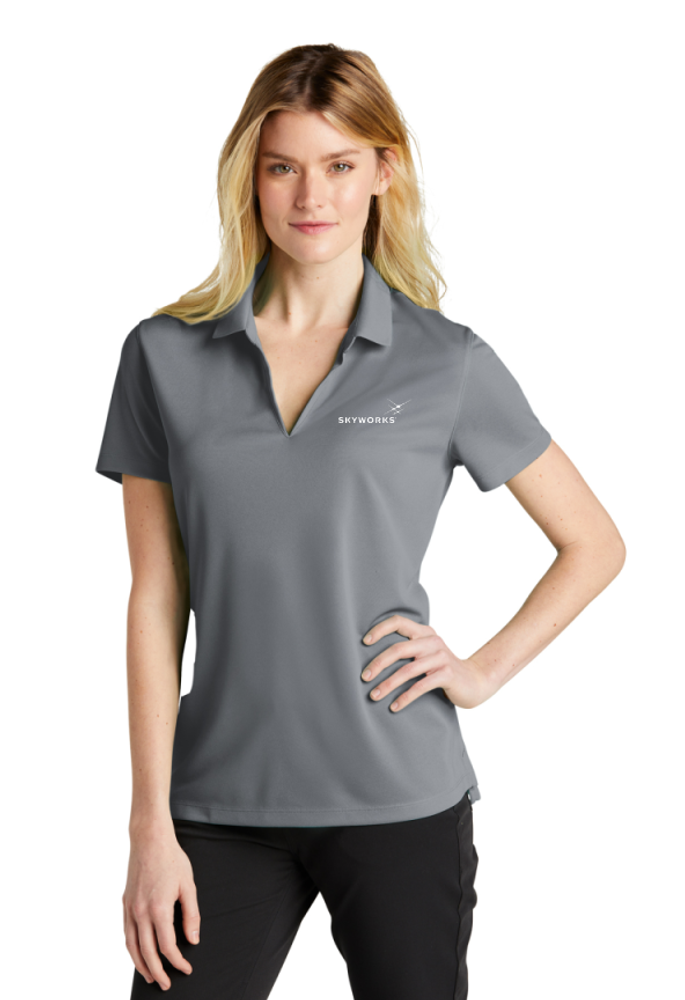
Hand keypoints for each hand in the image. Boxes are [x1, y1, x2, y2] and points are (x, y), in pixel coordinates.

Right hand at [123, 820, 200, 990]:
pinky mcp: (125, 902)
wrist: (149, 839)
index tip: (186, 969)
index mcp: (159, 909)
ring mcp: (130, 908)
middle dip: (158, 972)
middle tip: (166, 984)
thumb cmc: (171, 859)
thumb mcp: (188, 885)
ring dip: (140, 965)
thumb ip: (191, 914)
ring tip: (150, 976)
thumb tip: (193, 940)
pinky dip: (131, 948)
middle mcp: (141, 912)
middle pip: (147, 953)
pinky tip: (138, 953)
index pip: (167, 947)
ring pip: (132, 946)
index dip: (177, 962)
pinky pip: (125, 932)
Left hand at [361, 614, 498, 710]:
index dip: (379, 630)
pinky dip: (405, 698)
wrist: (475, 682)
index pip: (398, 622)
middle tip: (364, 677)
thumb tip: (372, 658)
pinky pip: (420, 686)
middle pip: (398, 649)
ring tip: (373, 696)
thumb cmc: (442, 669)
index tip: (364, 642)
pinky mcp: (447, 674)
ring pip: (407, 670)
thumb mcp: (426, 654)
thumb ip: (408, 650)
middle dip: (378, 664)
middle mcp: (432, 641)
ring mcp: (441, 657)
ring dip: (387, 685)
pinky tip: (394, 706)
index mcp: (424, 632)